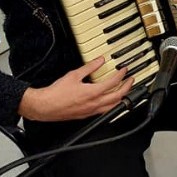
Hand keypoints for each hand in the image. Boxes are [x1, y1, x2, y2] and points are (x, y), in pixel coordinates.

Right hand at [18, 57, 133, 121]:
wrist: (45, 107)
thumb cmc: (57, 93)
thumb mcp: (74, 75)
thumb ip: (89, 67)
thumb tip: (100, 60)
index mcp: (92, 93)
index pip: (113, 83)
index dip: (121, 75)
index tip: (124, 70)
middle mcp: (94, 104)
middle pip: (117, 96)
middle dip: (127, 87)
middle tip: (131, 80)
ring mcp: (91, 111)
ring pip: (113, 106)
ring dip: (121, 97)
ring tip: (125, 90)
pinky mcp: (87, 115)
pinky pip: (104, 111)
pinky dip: (112, 105)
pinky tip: (110, 101)